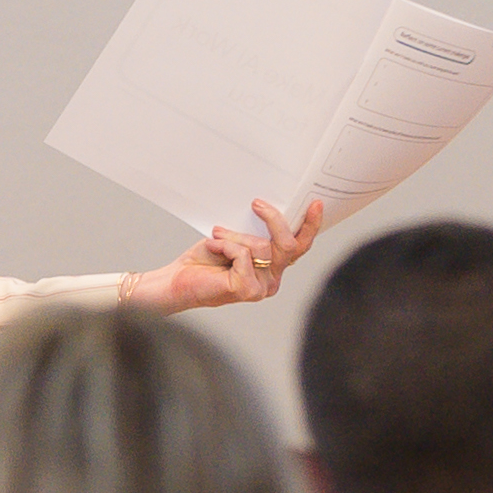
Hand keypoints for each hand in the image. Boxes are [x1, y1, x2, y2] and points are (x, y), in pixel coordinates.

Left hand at [127, 196, 320, 314]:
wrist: (177, 280)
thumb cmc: (205, 260)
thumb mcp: (235, 238)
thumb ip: (255, 232)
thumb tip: (266, 207)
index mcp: (273, 268)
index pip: (299, 247)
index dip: (310, 225)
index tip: (315, 203)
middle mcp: (272, 280)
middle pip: (288, 245)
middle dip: (275, 220)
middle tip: (257, 204)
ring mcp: (262, 287)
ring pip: (261, 246)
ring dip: (234, 235)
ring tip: (217, 236)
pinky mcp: (247, 290)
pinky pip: (244, 255)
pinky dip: (225, 245)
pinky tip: (213, 248)